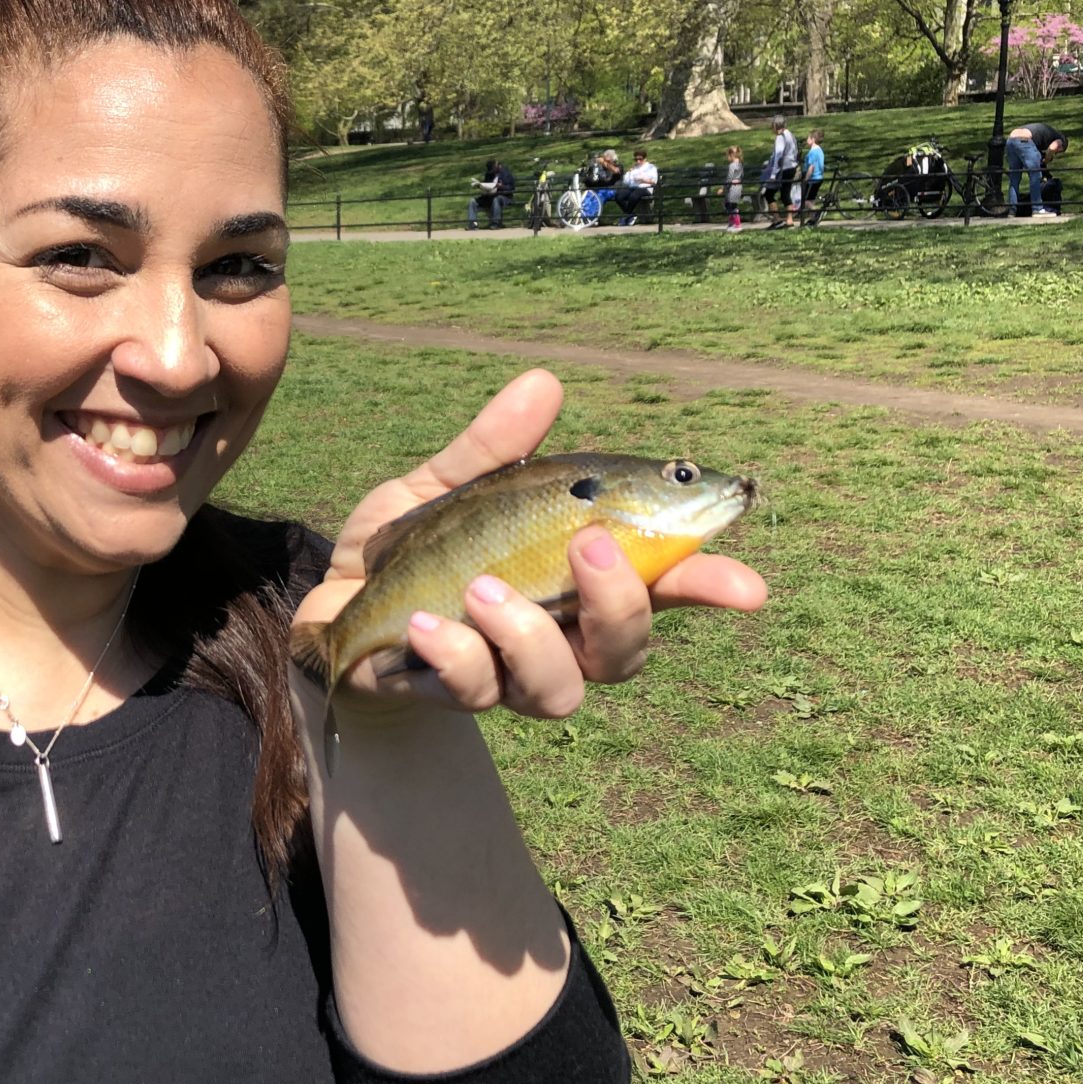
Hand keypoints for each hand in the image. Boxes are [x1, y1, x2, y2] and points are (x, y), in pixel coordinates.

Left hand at [293, 369, 766, 723]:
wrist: (333, 603)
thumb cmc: (412, 549)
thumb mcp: (444, 486)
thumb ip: (492, 447)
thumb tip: (543, 384)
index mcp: (576, 582)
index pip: (662, 588)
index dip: (710, 587)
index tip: (748, 586)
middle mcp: (559, 639)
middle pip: (626, 650)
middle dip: (620, 604)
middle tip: (589, 547)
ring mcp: (507, 677)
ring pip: (559, 687)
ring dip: (529, 635)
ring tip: (482, 589)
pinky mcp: (448, 699)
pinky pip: (471, 691)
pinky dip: (453, 655)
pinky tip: (421, 624)